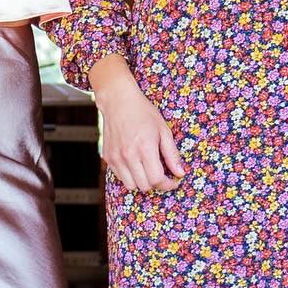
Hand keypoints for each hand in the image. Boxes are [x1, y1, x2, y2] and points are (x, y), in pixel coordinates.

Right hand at [94, 69, 182, 193]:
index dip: (168, 184)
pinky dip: (129, 175)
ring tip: (147, 170)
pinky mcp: (107, 157)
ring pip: (130, 185)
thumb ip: (172, 154)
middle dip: (156, 184)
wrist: (118, 101)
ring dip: (141, 182)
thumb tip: (180, 174)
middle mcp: (128, 155)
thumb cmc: (143, 113)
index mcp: (145, 148)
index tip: (173, 181)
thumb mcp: (163, 130)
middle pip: (144, 186)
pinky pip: (120, 177)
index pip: (157, 180)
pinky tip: (135, 163)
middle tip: (161, 174)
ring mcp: (116, 157)